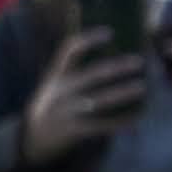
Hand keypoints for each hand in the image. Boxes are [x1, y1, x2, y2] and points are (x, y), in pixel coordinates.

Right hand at [21, 27, 147, 161]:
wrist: (29, 139)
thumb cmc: (52, 108)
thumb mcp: (53, 87)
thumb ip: (74, 75)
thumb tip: (112, 62)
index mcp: (56, 77)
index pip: (69, 51)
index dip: (89, 40)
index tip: (109, 32)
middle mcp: (60, 92)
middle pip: (91, 75)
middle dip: (117, 67)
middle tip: (139, 61)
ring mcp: (65, 111)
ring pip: (99, 100)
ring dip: (122, 93)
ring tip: (142, 87)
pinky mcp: (73, 130)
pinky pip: (101, 125)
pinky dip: (120, 123)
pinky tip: (137, 120)